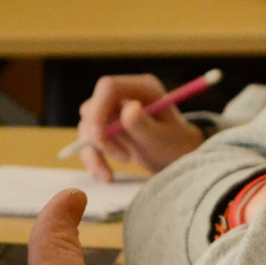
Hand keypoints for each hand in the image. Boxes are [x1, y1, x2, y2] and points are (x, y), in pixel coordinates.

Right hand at [76, 74, 204, 179]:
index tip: (99, 138)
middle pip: (93, 108)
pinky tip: (103, 175)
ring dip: (93, 152)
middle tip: (124, 159)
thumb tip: (128, 108)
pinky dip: (92, 157)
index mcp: (143, 88)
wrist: (178, 157)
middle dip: (100, 138)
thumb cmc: (175, 147)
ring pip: (87, 126)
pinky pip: (88, 139)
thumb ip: (144, 124)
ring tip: (109, 176)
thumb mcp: (161, 139)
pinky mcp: (106, 125)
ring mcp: (114, 109)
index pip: (109, 88)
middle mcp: (125, 94)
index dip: (98, 110)